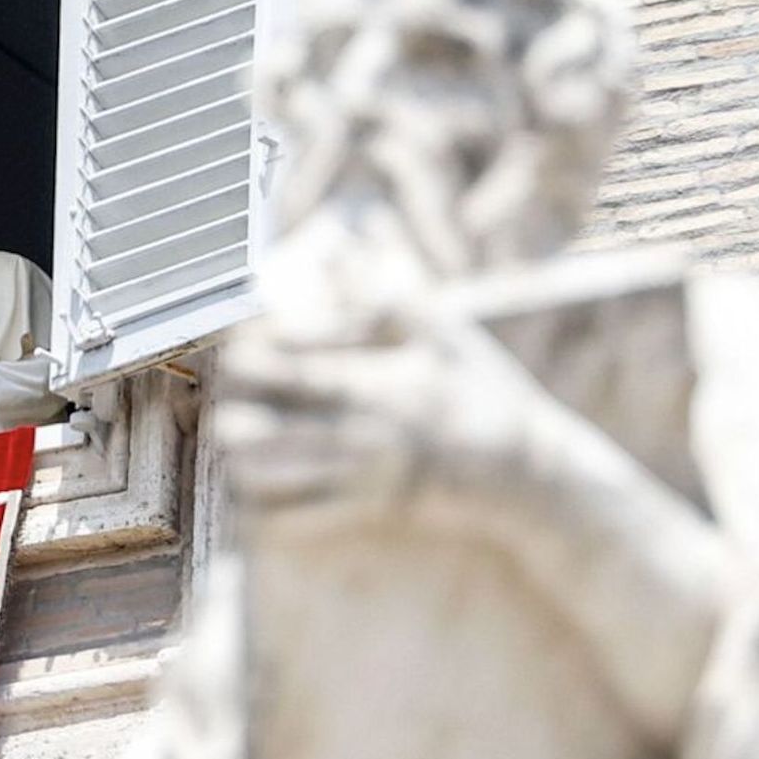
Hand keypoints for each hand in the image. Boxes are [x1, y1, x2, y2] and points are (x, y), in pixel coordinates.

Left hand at [216, 307, 540, 515]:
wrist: (529, 475)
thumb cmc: (484, 393)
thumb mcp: (444, 330)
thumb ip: (384, 289)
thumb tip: (347, 237)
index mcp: (371, 381)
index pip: (279, 366)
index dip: (243, 354)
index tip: (239, 344)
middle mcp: (355, 432)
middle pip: (251, 426)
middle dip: (228, 407)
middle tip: (233, 392)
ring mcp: (355, 477)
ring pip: (259, 476)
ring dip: (238, 455)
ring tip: (241, 436)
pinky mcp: (362, 513)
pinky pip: (289, 521)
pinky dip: (262, 504)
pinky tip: (261, 483)